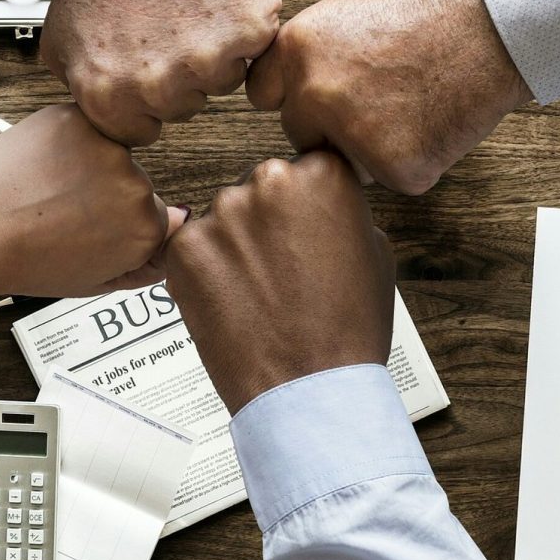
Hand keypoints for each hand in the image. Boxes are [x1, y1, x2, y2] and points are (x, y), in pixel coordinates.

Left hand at [0, 104, 185, 300]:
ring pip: (110, 152)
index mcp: (145, 229)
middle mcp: (136, 185)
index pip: (154, 216)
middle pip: (135, 182)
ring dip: (88, 163)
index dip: (118, 225)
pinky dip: (66, 141)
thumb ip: (143, 262)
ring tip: (47, 189)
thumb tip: (174, 229)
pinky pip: (85, 127)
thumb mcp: (92, 280)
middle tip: (62, 212)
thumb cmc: (22, 262)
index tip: (92, 230)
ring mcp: (107, 148)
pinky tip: (40, 166)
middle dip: (106, 192)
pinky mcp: (77, 119)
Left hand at [41, 0, 281, 145]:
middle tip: (166, 23)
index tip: (146, 67)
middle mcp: (160, 86)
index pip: (142, 132)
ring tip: (189, 4)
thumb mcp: (61, 36)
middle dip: (178, 73)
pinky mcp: (250, 29)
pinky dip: (242, 23)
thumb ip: (82, 89)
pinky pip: (255, 48)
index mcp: (110, 96)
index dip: (144, 99)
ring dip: (214, 50)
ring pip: (223, 80)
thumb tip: (104, 114)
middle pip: (185, 107)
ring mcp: (209, 59)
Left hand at [156, 152, 394, 414]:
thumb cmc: (347, 328)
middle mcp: (269, 181)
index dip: (305, 204)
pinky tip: (230, 300)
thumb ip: (342, 211)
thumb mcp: (375, 252)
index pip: (306, 168)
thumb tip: (318, 203)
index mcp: (322, 174)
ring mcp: (222, 213)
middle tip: (281, 267)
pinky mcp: (184, 247)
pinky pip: (192, 246)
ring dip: (234, 243)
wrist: (309, 391)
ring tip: (257, 291)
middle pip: (261, 188)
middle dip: (267, 220)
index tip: (304, 228)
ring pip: (225, 217)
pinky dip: (205, 269)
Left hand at [246, 0, 531, 194]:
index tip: (309, 99)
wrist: (488, 26)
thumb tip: (286, 91)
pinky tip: (430, 122)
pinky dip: (410, 159)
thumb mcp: (342, 18)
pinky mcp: (394, 167)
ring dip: (367, 147)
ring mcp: (352, 134)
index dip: (291, 97)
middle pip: (300, 133)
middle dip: (329, 126)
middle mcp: (315, 93)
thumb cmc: (424, 16)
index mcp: (296, 50)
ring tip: (408, 105)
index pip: (262, 96)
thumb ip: (307, 59)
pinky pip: (389, 177)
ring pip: (342, 161)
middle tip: (376, 100)